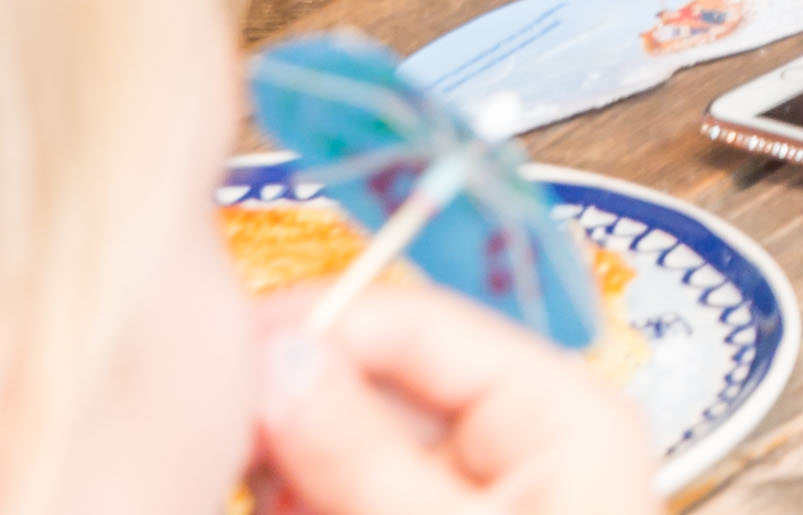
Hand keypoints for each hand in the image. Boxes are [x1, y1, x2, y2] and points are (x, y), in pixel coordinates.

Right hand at [253, 276, 658, 514]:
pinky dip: (300, 502)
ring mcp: (465, 497)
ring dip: (290, 473)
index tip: (224, 350)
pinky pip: (340, 496)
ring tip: (269, 493)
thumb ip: (365, 455)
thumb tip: (281, 356)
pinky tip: (280, 508)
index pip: (426, 322)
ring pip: (341, 451)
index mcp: (562, 414)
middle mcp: (516, 446)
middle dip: (293, 413)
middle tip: (224, 445)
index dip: (322, 323)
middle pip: (372, 389)